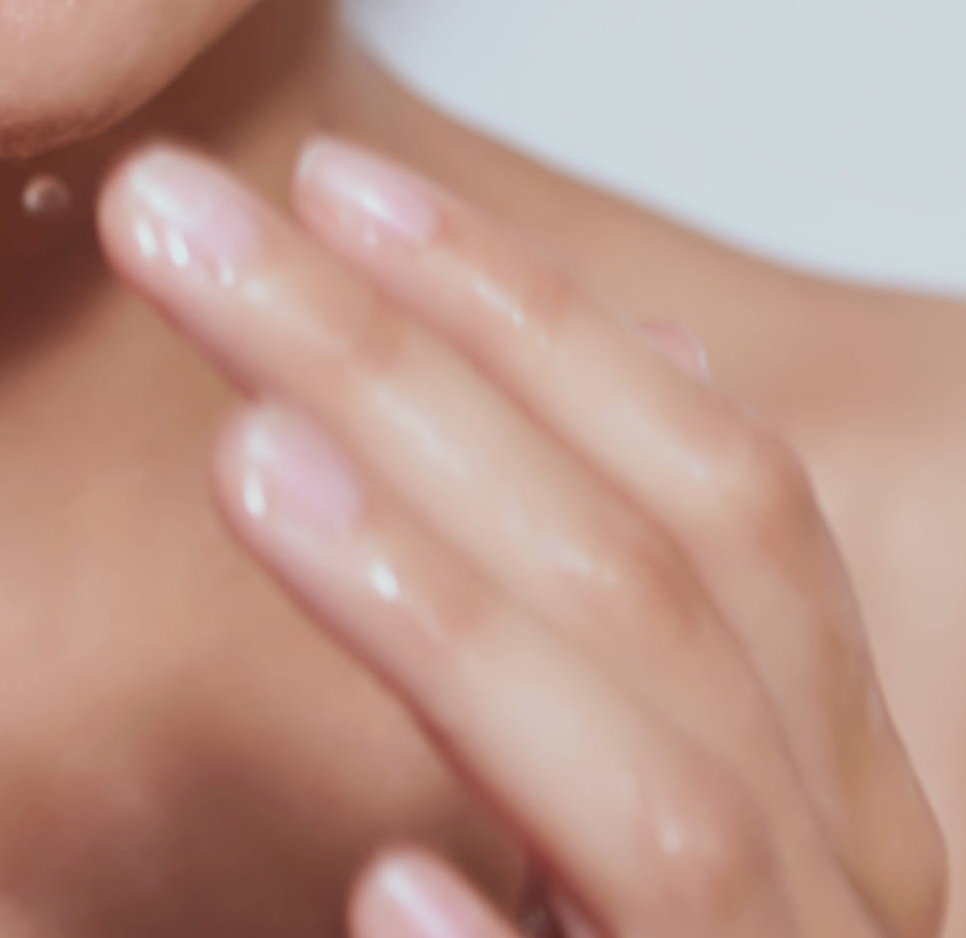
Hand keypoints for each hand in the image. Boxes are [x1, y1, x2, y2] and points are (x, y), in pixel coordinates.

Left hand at [97, 133, 949, 937]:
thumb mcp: (664, 830)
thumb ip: (646, 637)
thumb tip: (647, 345)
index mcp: (843, 802)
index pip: (716, 494)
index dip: (532, 319)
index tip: (334, 179)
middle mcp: (866, 902)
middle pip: (657, 580)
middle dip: (411, 367)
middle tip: (178, 220)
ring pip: (664, 800)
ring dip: (452, 613)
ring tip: (250, 465)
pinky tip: (387, 885)